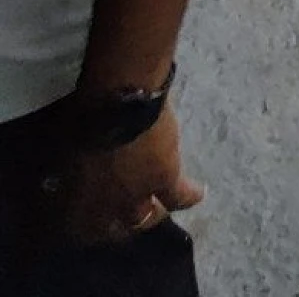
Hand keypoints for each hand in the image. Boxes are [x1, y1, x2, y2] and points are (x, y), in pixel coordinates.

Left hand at [55, 104, 203, 244]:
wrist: (118, 101)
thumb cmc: (83, 118)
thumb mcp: (67, 148)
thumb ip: (72, 167)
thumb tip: (71, 170)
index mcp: (78, 198)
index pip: (80, 228)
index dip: (86, 226)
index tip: (91, 220)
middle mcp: (108, 206)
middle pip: (115, 229)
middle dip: (119, 225)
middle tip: (124, 219)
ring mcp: (138, 195)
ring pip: (146, 218)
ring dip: (151, 215)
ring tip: (158, 210)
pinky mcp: (166, 179)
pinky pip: (180, 197)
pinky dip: (189, 195)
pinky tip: (200, 193)